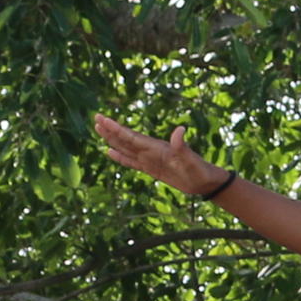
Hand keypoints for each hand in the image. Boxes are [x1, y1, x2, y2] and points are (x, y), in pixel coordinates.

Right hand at [90, 112, 224, 196]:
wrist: (205, 182)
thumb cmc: (199, 172)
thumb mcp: (191, 160)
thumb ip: (182, 146)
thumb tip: (180, 129)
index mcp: (156, 148)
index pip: (132, 137)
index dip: (117, 129)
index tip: (103, 119)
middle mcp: (150, 151)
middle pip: (126, 139)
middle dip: (110, 130)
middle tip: (95, 118)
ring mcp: (150, 159)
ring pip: (126, 148)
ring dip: (112, 139)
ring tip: (99, 130)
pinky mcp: (151, 168)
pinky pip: (132, 161)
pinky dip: (120, 156)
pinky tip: (110, 152)